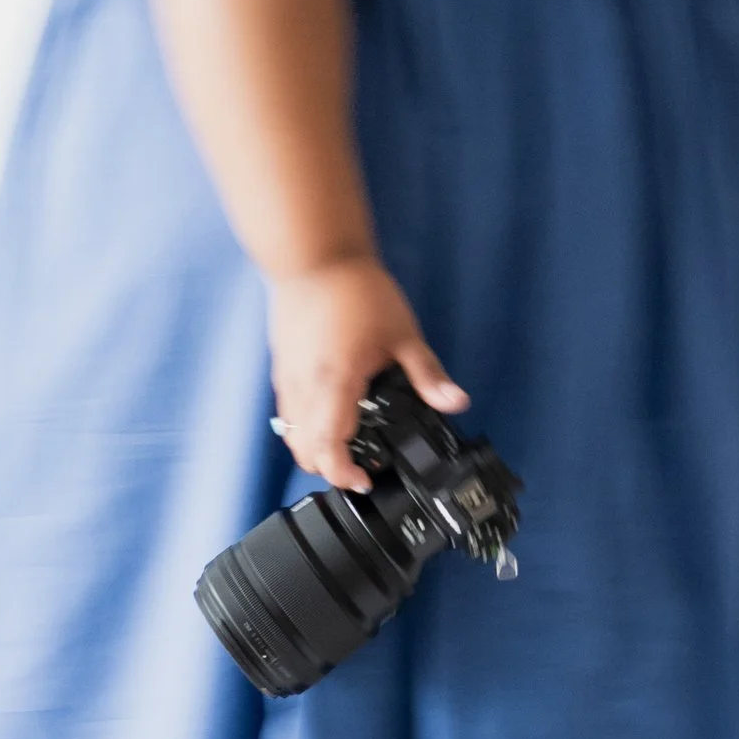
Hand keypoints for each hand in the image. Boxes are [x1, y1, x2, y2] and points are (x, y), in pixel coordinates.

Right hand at [266, 255, 468, 489]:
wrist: (315, 259)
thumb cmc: (356, 291)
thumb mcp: (403, 334)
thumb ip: (428, 374)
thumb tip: (456, 402)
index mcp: (335, 382)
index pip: (328, 446)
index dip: (343, 473)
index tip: (366, 479)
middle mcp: (305, 387)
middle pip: (303, 450)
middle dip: (330, 468)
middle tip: (361, 466)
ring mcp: (288, 380)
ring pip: (291, 435)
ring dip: (316, 449)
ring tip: (349, 445)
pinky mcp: (282, 370)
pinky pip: (288, 414)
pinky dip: (305, 428)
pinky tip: (332, 416)